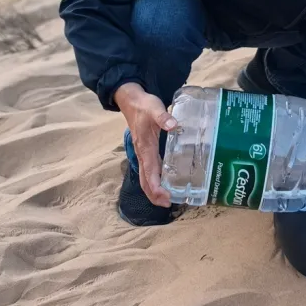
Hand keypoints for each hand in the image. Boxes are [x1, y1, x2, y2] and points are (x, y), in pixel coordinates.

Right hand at [115, 83, 176, 206]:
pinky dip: (153, 181)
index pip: (149, 172)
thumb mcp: (155, 108)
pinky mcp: (145, 150)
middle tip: (168, 204)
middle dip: (154, 194)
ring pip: (144, 177)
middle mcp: (142, 153)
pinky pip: (148, 170)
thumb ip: (164, 117)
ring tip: (166, 200)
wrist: (131, 101)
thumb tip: (173, 126)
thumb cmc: (144, 106)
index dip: (156, 186)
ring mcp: (142, 153)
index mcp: (145, 146)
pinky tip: (164, 184)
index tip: (165, 197)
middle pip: (145, 180)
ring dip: (153, 190)